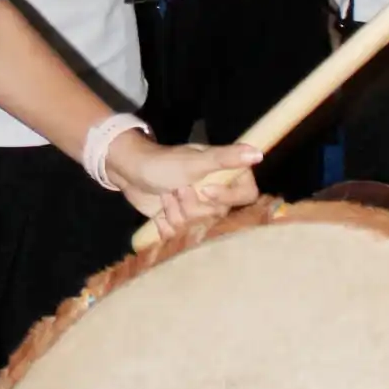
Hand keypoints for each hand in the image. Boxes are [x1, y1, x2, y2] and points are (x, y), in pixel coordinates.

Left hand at [105, 135, 261, 238]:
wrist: (130, 171)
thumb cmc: (164, 162)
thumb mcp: (196, 161)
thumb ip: (226, 158)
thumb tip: (258, 153)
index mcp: (226, 176)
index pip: (245, 195)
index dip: (225, 197)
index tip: (204, 190)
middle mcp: (217, 194)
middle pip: (217, 215)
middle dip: (191, 204)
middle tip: (176, 188)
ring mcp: (199, 211)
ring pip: (197, 227)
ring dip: (176, 212)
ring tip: (166, 196)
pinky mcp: (181, 224)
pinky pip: (179, 236)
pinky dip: (165, 224)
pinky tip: (159, 210)